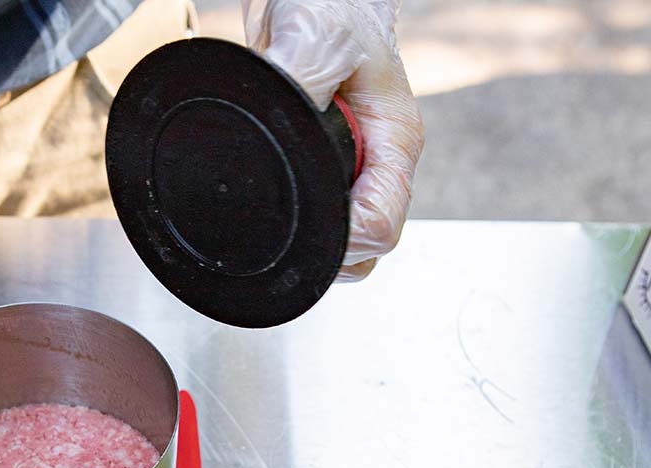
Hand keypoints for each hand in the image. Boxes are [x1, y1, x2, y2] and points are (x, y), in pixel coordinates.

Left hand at [244, 0, 423, 276]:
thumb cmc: (330, 4)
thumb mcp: (316, 36)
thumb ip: (302, 84)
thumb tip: (282, 130)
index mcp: (394, 142)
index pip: (379, 227)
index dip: (340, 241)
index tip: (304, 224)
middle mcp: (379, 161)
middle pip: (362, 248)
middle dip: (324, 249)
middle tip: (281, 224)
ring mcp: (354, 166)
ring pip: (340, 238)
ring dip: (308, 236)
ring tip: (274, 206)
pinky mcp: (326, 163)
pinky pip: (317, 215)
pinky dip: (293, 218)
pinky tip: (269, 193)